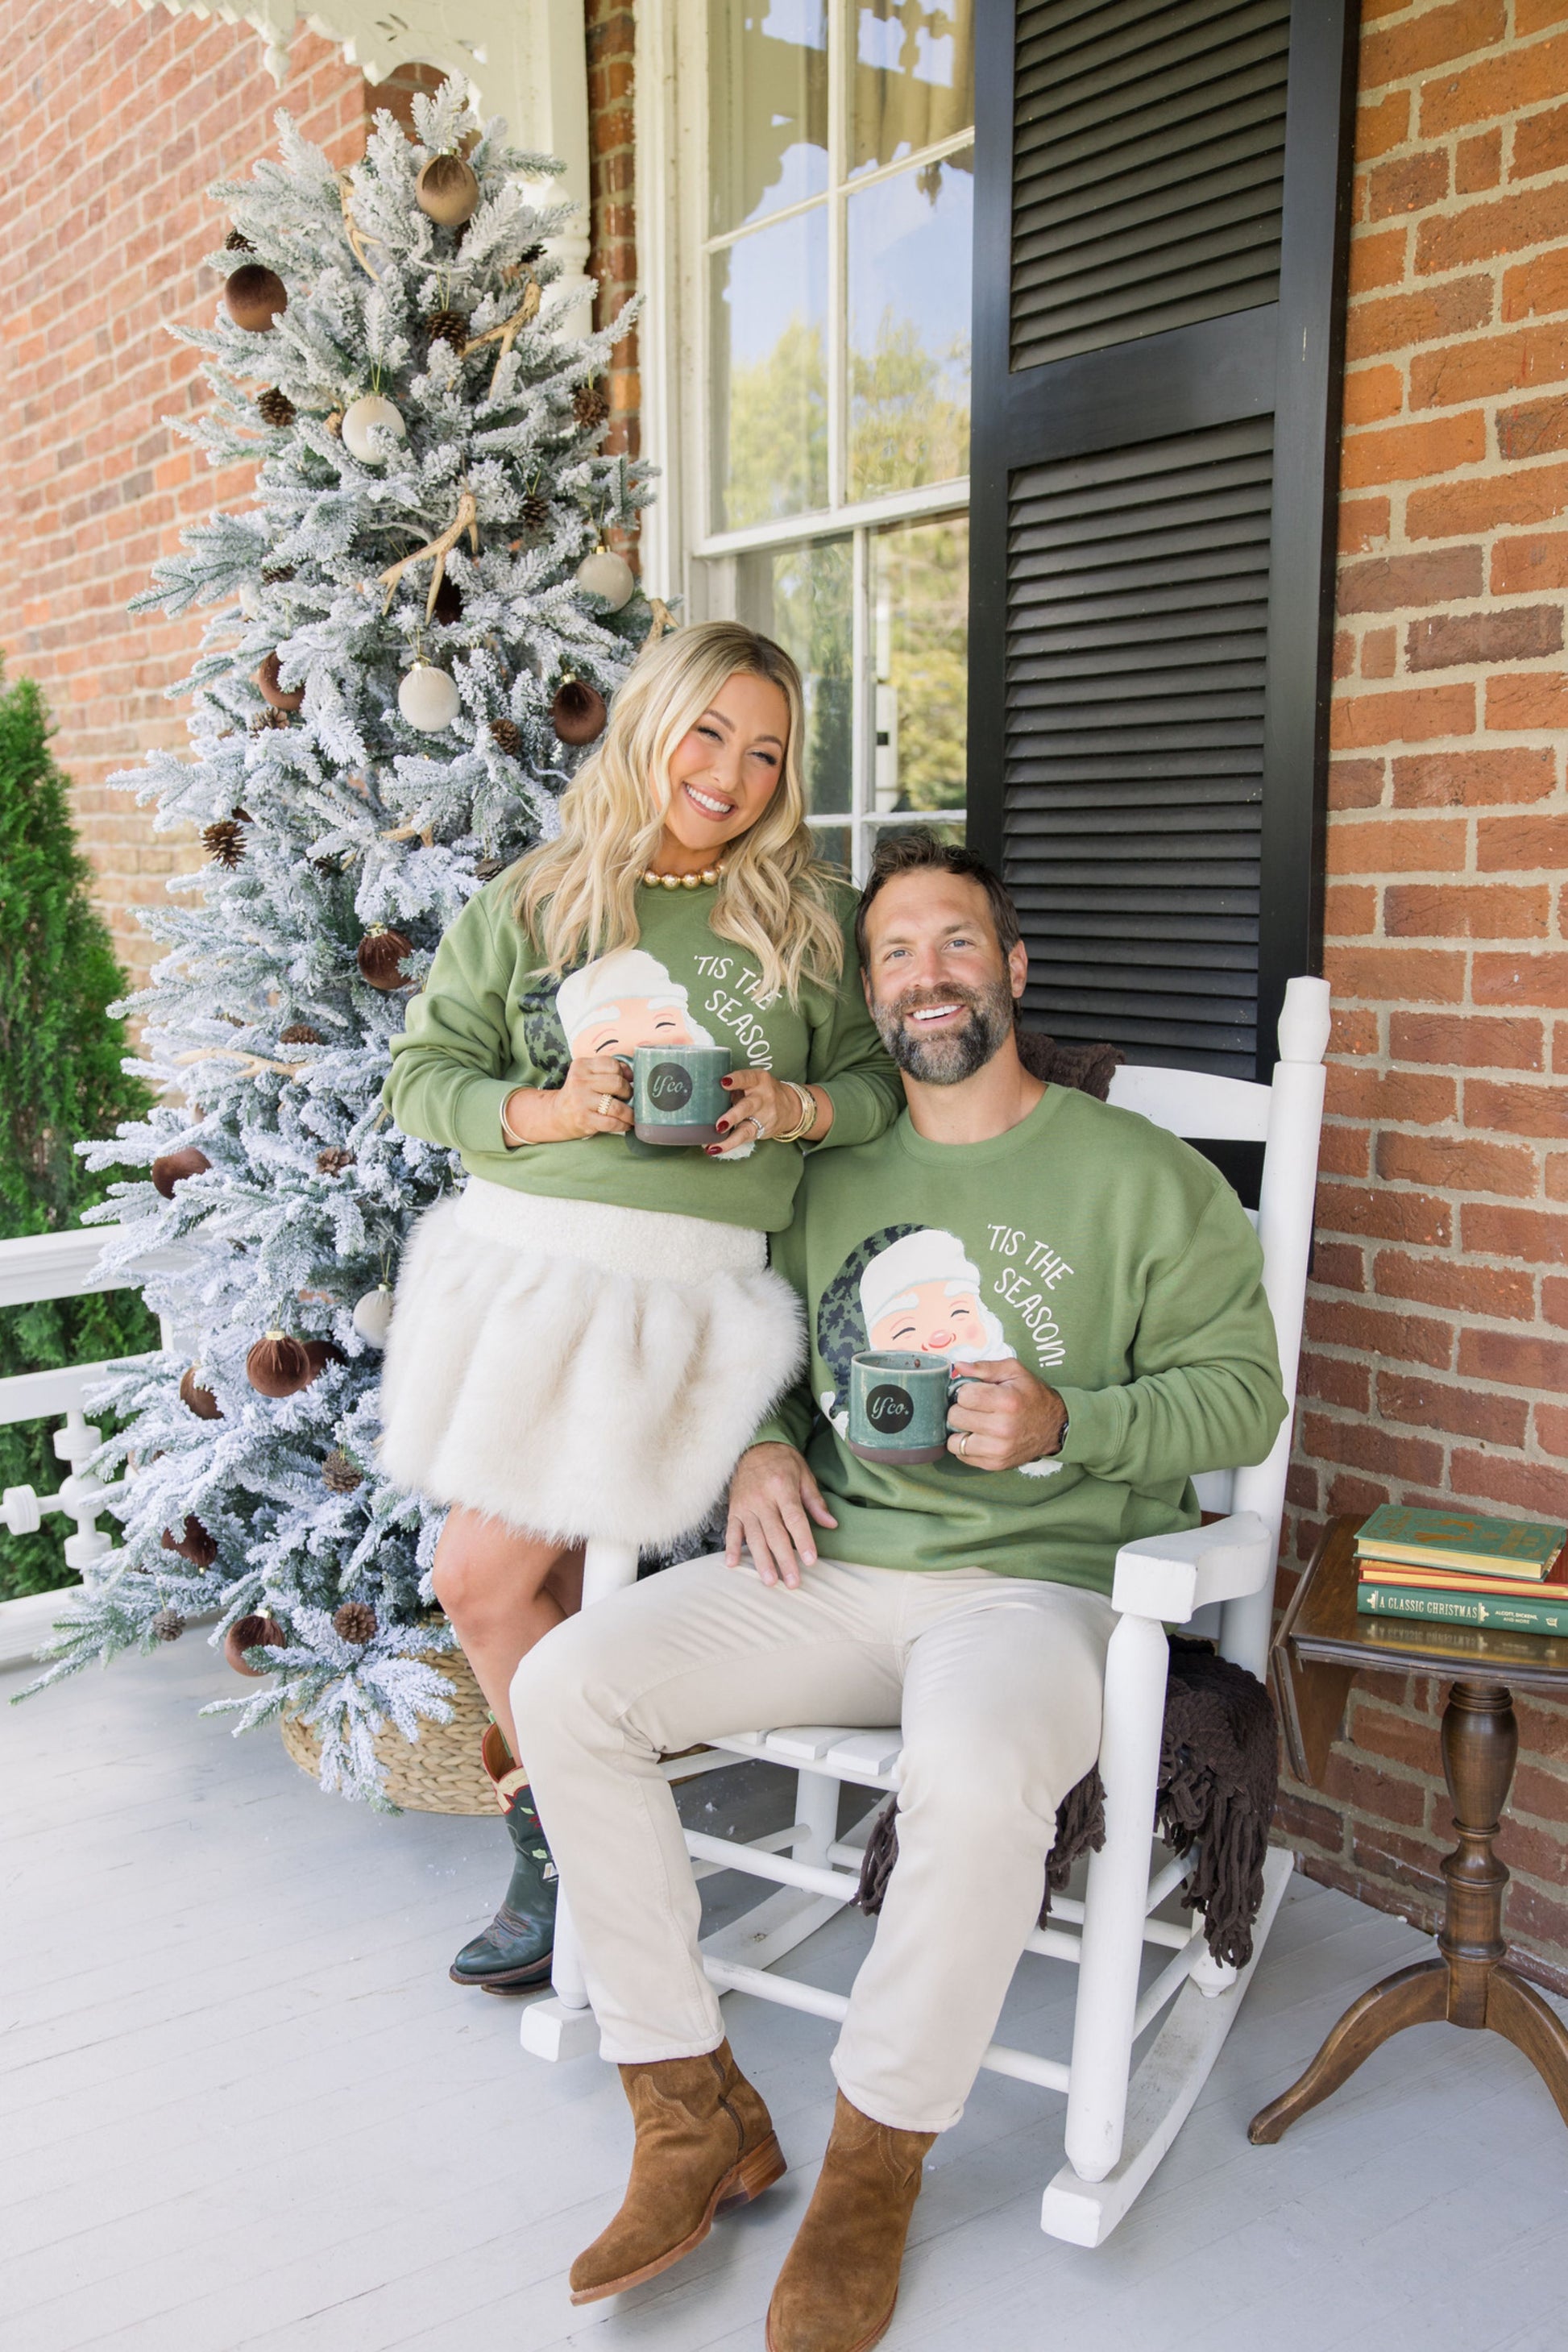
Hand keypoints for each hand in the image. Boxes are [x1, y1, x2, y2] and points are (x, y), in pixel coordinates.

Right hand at [505, 1054, 630, 1144]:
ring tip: (632, 1115)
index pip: (612, 1064)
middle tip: (628, 1098)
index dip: (624, 1074)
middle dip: (628, 1092)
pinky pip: (612, 1122)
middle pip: (617, 1083)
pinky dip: (623, 1124)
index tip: (626, 1081)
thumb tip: (631, 1073)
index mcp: (581, 1066)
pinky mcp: (584, 1119)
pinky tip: (626, 1124)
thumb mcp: (588, 1075)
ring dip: (629, 1113)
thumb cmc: (579, 1094)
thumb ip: (608, 1070)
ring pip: (617, 1106)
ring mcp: (581, 1101)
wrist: (557, 1115)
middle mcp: (580, 1081)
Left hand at [709, 1069, 824, 1156]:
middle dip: (733, 1116)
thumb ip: (734, 1087)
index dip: (735, 1080)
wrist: (790, 1107)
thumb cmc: (761, 1091)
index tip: (723, 1082)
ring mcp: (763, 1116)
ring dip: (729, 1138)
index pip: (747, 1078)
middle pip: (748, 1106)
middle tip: (719, 1125)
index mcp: (758, 1080)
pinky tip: (715, 1148)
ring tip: (714, 1144)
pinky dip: (728, 1144)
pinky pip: (744, 1138)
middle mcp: (762, 1098)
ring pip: (746, 1128)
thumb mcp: (752, 1082)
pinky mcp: (761, 1131)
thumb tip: (705, 1094)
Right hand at [725, 1443, 837, 1588]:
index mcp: (782, 1488)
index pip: (794, 1519)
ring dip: (761, 1560)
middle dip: (784, 1560)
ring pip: (753, 1537)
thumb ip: (815, 1501)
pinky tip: (732, 1565)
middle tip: (792, 1582)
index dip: (803, 1540)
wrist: (754, 1446)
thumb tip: (831, 1524)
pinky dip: (731, 1548)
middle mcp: (762, 1498)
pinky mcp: (734, 1509)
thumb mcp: (804, 1475)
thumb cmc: (783, 1462)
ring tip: (770, 1581)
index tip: (810, 1561)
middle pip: (774, 1533)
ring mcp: (746, 1505)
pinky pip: (732, 1530)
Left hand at [945, 1358, 1066, 1472]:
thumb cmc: (1032, 1396)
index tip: (976, 1393)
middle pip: (955, 1417)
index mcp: (1006, 1401)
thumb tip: (958, 1367)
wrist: (1055, 1427)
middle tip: (975, 1409)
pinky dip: (966, 1446)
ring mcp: (999, 1450)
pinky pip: (963, 1456)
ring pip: (955, 1441)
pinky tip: (979, 1437)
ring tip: (975, 1424)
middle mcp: (1002, 1428)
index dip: (967, 1391)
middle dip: (962, 1410)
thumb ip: (984, 1367)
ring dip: (961, 1431)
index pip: (963, 1395)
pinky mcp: (996, 1464)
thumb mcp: (1014, 1372)